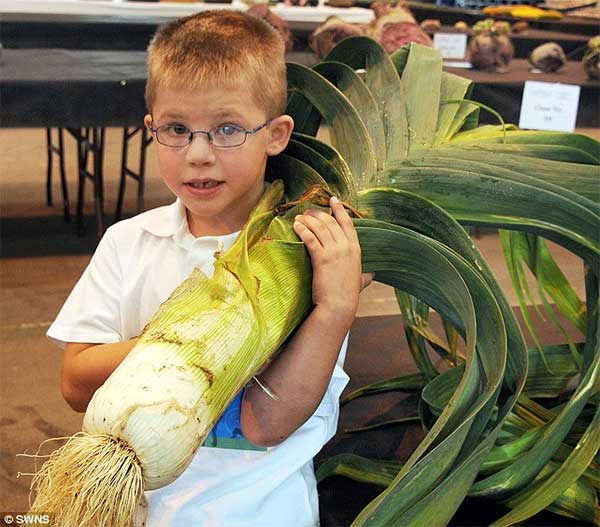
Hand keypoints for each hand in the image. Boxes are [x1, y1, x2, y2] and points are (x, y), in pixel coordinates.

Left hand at [293, 196, 363, 323]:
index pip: (348, 223)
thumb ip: (365, 277)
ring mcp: (334, 252)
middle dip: (318, 214)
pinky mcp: (321, 258)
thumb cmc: (348, 296)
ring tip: (299, 218)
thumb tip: (371, 276)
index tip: (333, 199)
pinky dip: (302, 230)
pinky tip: (295, 227)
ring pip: (319, 228)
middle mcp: (346, 247)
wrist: (338, 306)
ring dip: (307, 220)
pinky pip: (310, 238)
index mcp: (356, 249)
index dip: (339, 209)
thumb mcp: (360, 282)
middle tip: (307, 212)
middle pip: (330, 222)